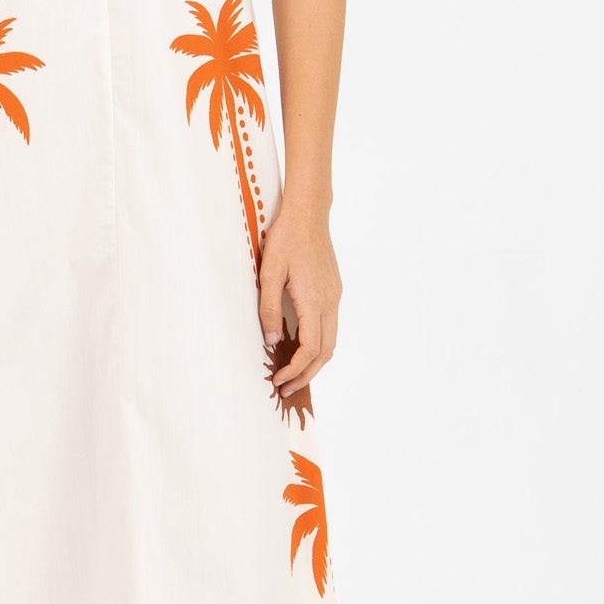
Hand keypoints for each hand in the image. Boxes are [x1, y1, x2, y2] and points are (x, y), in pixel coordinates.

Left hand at [257, 198, 339, 396]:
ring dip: (314, 362)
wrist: (308, 214)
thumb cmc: (286, 239)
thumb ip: (270, 309)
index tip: (278, 380)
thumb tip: (273, 341)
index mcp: (314, 300)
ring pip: (331, 341)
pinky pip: (330, 326)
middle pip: (325, 352)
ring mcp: (335, 296)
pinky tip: (302, 348)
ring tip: (294, 375)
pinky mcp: (333, 290)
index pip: (310, 349)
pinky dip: (318, 345)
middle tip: (286, 390)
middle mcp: (330, 302)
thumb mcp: (268, 273)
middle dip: (306, 375)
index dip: (295, 370)